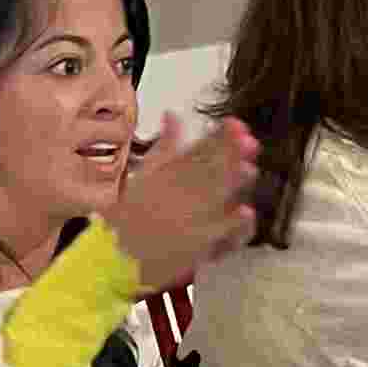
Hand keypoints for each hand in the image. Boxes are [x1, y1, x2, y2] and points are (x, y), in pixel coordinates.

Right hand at [111, 115, 263, 286]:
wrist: (118, 253)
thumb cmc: (133, 210)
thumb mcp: (145, 172)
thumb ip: (164, 144)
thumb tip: (172, 113)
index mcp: (167, 172)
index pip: (196, 150)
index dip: (218, 136)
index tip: (234, 123)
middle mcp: (178, 192)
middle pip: (208, 170)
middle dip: (229, 155)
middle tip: (249, 141)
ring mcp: (187, 219)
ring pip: (213, 199)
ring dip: (231, 183)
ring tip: (248, 169)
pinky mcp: (194, 245)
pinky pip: (216, 234)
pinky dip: (231, 224)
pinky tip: (246, 212)